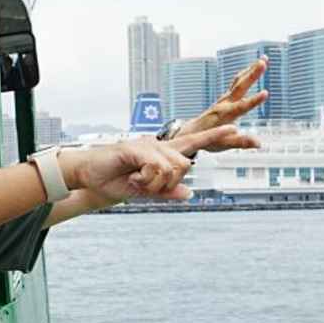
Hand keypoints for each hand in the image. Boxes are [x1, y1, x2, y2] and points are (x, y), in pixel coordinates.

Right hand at [69, 127, 233, 202]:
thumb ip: (166, 192)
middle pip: (185, 165)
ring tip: (137, 180)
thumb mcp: (144, 191)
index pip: (193, 142)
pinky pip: (155, 166)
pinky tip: (134, 177)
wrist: (87, 176)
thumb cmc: (113, 181)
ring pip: (172, 168)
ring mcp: (146, 145)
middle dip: (169, 184)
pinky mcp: (135, 148)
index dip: (214, 136)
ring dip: (155, 183)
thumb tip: (190, 194)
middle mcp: (157, 145)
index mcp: (161, 154)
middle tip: (147, 187)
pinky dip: (146, 178)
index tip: (235, 129)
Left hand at [178, 56, 269, 148]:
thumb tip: (258, 143)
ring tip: (263, 59)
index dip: (254, 100)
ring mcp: (224, 99)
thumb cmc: (207, 139)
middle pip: (240, 87)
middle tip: (263, 62)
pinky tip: (251, 68)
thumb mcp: (223, 144)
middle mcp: (225, 104)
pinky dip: (244, 74)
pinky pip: (236, 83)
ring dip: (250, 70)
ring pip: (239, 81)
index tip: (266, 93)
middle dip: (252, 74)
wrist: (191, 132)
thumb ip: (241, 142)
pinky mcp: (225, 98)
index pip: (242, 107)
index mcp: (225, 115)